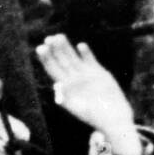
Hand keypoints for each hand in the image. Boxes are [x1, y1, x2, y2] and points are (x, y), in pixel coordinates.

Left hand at [36, 34, 142, 154]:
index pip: (52, 69)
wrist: (112, 118)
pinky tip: (81, 46)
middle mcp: (74, 79)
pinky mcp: (99, 72)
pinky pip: (90, 60)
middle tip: (49, 38)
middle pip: (61, 60)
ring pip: (73, 57)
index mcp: (66, 87)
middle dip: (55, 49)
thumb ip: (66, 99)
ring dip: (66, 47)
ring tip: (60, 36)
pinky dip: (86, 53)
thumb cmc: (94, 117)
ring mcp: (86, 74)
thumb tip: (56, 85)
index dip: (46, 59)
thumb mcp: (77, 109)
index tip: (41, 48)